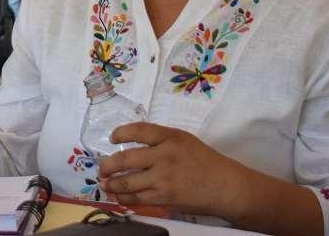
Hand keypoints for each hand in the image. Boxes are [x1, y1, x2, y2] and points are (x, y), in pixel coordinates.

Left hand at [97, 122, 252, 218]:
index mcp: (170, 137)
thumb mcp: (183, 140)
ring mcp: (163, 179)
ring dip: (112, 184)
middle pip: (125, 159)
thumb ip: (159, 139)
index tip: (113, 138)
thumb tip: (131, 143)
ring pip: (127, 182)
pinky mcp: (164, 198)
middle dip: (108, 165)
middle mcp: (164, 156)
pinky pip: (137, 198)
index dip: (120, 133)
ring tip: (106, 184)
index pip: (138, 130)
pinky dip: (124, 197)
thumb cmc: (204, 160)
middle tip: (102, 168)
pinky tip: (119, 196)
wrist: (226, 187)